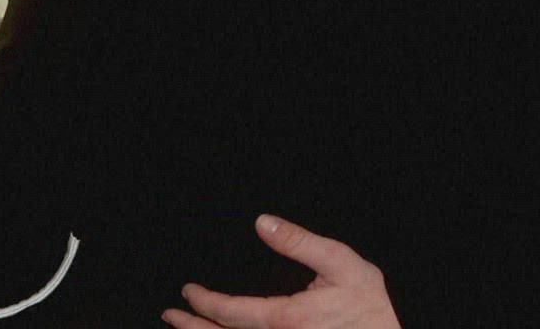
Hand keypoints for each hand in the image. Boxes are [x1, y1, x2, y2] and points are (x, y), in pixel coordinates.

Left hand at [163, 214, 399, 328]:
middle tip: (170, 314)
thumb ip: (300, 242)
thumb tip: (263, 222)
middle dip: (192, 328)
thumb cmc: (369, 308)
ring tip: (183, 328)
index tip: (189, 291)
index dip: (205, 302)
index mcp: (288, 320)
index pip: (231, 313)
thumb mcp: (342, 264)